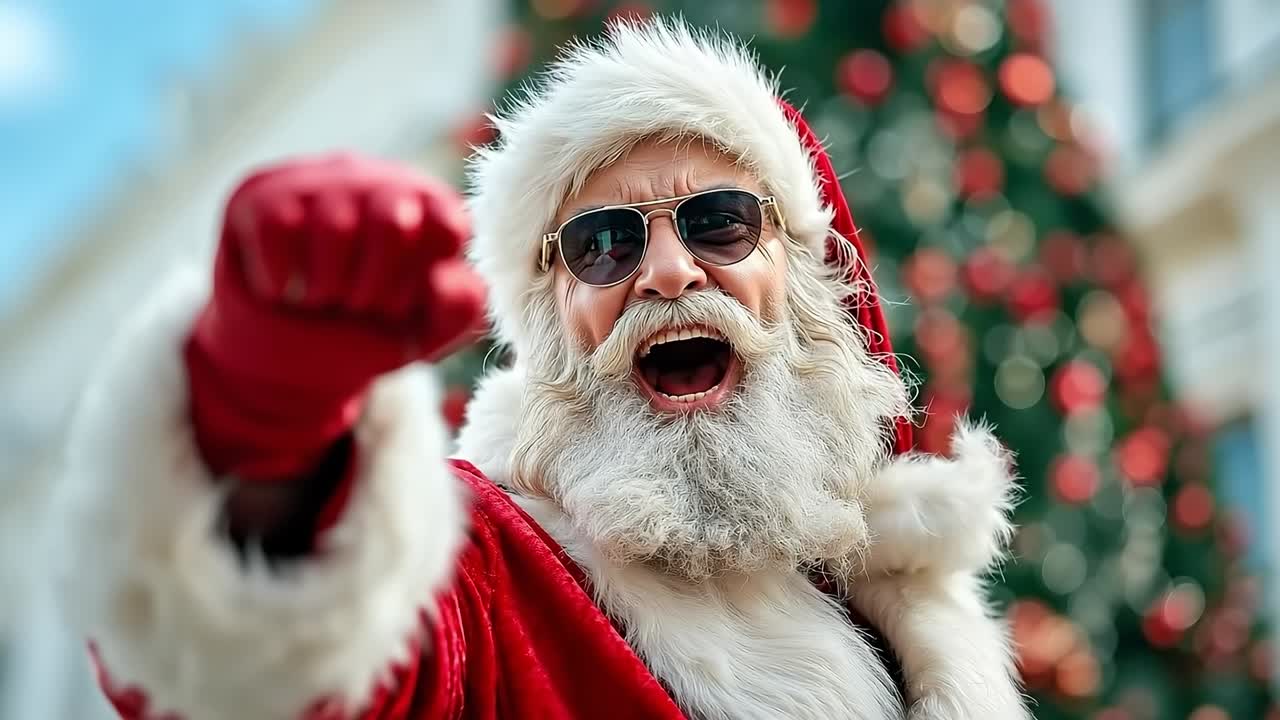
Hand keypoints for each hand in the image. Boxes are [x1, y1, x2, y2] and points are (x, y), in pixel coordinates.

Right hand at [186, 153, 485, 479]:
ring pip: (334, 227)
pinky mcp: (260, 194)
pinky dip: (280, 280)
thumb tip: (440, 277)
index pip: (446, 227)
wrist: (286, 359)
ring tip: (321, 298)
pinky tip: (281, 290)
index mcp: (429, 206)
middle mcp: (378, 181)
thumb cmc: (369, 332)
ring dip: (327, 287)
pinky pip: (279, 229)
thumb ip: (460, 308)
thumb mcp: (427, 331)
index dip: (420, 283)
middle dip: (373, 288)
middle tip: (356, 306)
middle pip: (392, 223)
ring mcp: (318, 182)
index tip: (399, 307)